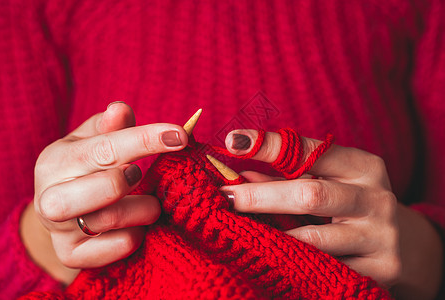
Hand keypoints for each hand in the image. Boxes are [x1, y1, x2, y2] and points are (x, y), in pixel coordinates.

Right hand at [21, 102, 187, 283]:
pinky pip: (115, 248)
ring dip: (142, 209)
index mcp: (55, 161)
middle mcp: (49, 198)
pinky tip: (137, 225)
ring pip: (108, 221)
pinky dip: (135, 236)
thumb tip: (120, 109)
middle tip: (141, 176)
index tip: (180, 135)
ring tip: (150, 202)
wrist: (59, 211)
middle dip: (131, 180)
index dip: (146, 139)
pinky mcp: (71, 256)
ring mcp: (59, 231)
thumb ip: (110, 127)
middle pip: (101, 189)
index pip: (105, 148)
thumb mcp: (92, 141)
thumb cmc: (85, 169)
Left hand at [220, 129, 442, 298]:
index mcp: (363, 167)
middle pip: (309, 194)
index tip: (233, 141)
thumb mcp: (332, 183)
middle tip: (226, 196)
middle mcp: (375, 197)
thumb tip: (240, 175)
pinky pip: (327, 268)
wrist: (407, 244)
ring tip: (241, 230)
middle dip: (260, 196)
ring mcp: (380, 235)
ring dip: (272, 234)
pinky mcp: (382, 270)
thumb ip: (289, 178)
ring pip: (315, 238)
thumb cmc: (355, 205)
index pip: (311, 150)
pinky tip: (275, 259)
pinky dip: (297, 263)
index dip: (269, 145)